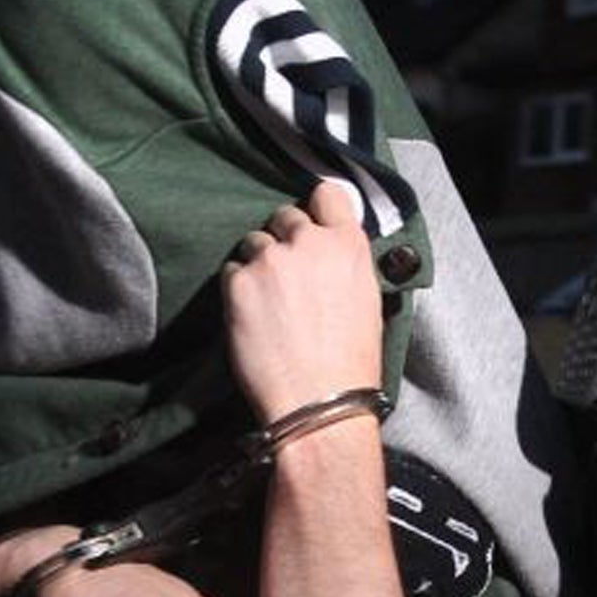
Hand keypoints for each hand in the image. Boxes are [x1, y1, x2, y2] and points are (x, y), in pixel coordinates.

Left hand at [222, 181, 383, 421]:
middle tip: (286, 277)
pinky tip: (253, 319)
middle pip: (285, 216)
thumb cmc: (350, 362)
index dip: (317, 207)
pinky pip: (231, 272)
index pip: (328, 194)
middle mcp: (309, 243)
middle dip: (283, 240)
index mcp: (348, 245)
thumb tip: (325, 253)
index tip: (310, 221)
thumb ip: (343, 263)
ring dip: (257, 266)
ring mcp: (270, 260)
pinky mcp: (238, 282)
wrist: (319, 402)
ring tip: (268, 304)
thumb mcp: (365, 299)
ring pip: (253, 244)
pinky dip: (238, 290)